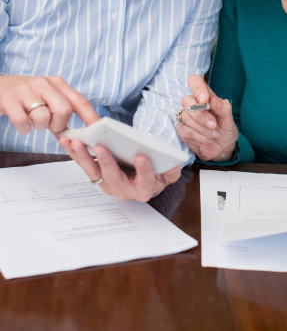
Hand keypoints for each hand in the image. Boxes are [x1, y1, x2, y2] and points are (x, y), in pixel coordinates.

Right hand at [0, 75, 98, 134]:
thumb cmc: (27, 95)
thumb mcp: (47, 96)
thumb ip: (61, 111)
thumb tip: (76, 134)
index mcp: (57, 83)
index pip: (79, 101)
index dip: (90, 116)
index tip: (97, 130)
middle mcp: (43, 83)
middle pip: (64, 109)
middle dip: (58, 124)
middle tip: (50, 125)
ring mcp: (26, 90)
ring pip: (43, 117)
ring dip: (39, 127)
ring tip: (33, 121)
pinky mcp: (10, 99)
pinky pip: (23, 122)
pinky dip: (24, 129)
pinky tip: (23, 123)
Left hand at [58, 136, 180, 200]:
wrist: (142, 180)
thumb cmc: (155, 174)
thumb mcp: (168, 173)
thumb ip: (172, 170)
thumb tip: (174, 164)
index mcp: (144, 189)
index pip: (144, 182)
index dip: (143, 170)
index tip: (141, 156)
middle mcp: (123, 190)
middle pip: (113, 179)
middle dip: (106, 162)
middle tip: (101, 147)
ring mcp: (106, 183)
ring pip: (93, 173)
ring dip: (83, 157)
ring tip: (76, 142)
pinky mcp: (95, 174)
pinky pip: (83, 164)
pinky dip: (75, 153)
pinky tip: (68, 140)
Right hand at [176, 74, 237, 161]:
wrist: (222, 149)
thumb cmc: (225, 130)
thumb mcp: (230, 121)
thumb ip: (224, 109)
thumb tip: (214, 100)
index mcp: (206, 96)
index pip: (194, 81)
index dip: (197, 87)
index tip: (204, 99)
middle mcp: (194, 104)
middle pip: (187, 101)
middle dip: (200, 115)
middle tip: (213, 125)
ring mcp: (186, 117)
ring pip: (186, 117)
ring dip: (202, 128)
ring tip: (213, 134)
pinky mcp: (182, 130)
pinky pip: (185, 130)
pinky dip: (198, 137)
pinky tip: (206, 139)